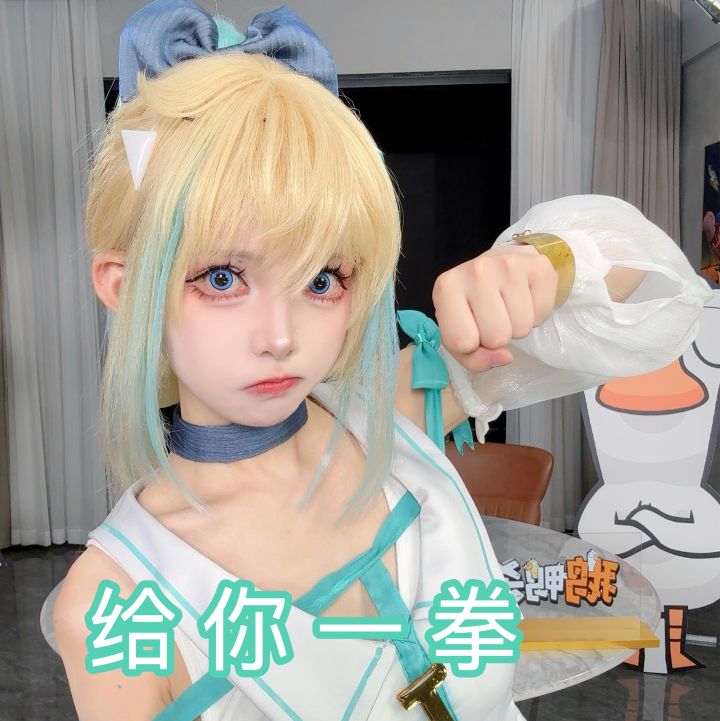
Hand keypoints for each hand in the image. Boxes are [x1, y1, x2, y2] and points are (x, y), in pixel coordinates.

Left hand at [432, 242, 557, 373]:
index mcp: (446, 287)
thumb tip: (504, 357)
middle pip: (495, 337)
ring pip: (521, 328)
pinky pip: (541, 314)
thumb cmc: (474, 305)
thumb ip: (473, 358)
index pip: (461, 342)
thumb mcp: (460, 334)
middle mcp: (476, 271)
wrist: (499, 265)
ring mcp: (508, 265)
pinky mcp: (538, 266)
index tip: (472, 330)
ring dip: (517, 327)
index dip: (471, 347)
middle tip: (494, 318)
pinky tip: (524, 299)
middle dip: (497, 337)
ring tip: (508, 308)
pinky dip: (536, 315)